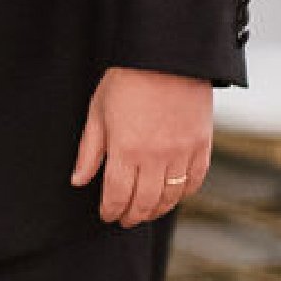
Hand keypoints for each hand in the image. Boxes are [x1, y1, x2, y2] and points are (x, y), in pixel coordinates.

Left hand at [69, 67, 212, 226]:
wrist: (166, 60)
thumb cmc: (126, 81)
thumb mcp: (97, 113)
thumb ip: (89, 151)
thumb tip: (78, 181)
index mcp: (125, 150)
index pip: (116, 194)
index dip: (110, 210)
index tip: (107, 216)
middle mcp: (156, 158)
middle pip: (144, 202)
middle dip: (132, 216)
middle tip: (125, 221)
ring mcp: (182, 154)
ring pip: (170, 197)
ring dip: (156, 210)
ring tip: (145, 213)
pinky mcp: (202, 147)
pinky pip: (194, 182)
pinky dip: (183, 195)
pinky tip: (173, 197)